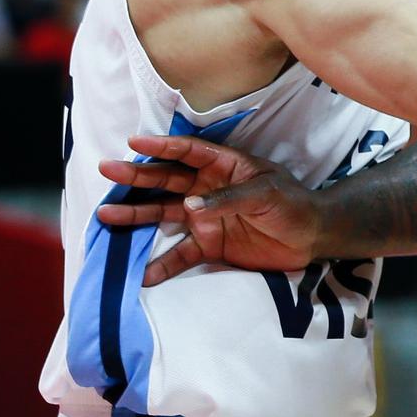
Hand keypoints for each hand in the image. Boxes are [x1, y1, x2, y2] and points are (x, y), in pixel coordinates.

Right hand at [93, 135, 319, 284]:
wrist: (310, 237)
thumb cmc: (292, 204)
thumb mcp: (265, 194)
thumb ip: (228, 198)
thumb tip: (190, 206)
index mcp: (223, 166)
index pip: (188, 152)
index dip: (162, 146)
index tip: (134, 142)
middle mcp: (206, 188)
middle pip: (166, 180)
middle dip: (136, 176)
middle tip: (107, 169)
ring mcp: (204, 217)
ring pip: (163, 214)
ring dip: (136, 215)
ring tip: (106, 215)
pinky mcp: (209, 245)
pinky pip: (180, 255)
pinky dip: (162, 265)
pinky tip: (142, 274)